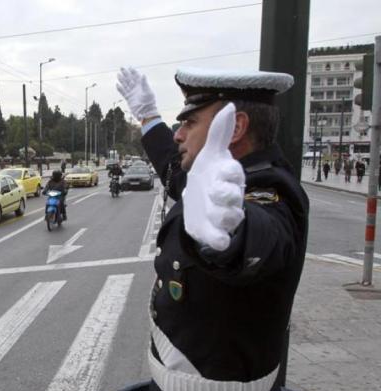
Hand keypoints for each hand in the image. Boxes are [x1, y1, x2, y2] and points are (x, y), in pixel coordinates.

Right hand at [116, 67, 159, 121]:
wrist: (146, 112)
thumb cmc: (149, 102)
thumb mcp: (148, 92)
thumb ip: (144, 83)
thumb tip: (143, 75)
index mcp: (141, 86)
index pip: (136, 77)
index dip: (133, 72)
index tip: (130, 67)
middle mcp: (136, 89)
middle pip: (129, 79)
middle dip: (126, 74)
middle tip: (121, 68)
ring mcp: (132, 93)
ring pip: (125, 85)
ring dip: (122, 80)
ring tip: (118, 74)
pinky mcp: (128, 99)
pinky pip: (123, 92)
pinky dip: (120, 89)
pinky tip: (117, 84)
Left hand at [182, 103, 244, 250]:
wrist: (201, 204)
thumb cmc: (209, 177)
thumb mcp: (211, 155)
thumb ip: (219, 133)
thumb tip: (229, 105)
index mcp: (228, 177)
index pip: (233, 173)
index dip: (229, 173)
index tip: (221, 170)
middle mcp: (229, 196)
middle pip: (233, 197)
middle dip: (226, 194)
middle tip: (214, 191)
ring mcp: (223, 215)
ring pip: (231, 217)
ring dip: (223, 216)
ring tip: (213, 213)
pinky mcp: (215, 232)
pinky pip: (222, 240)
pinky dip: (221, 241)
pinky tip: (218, 242)